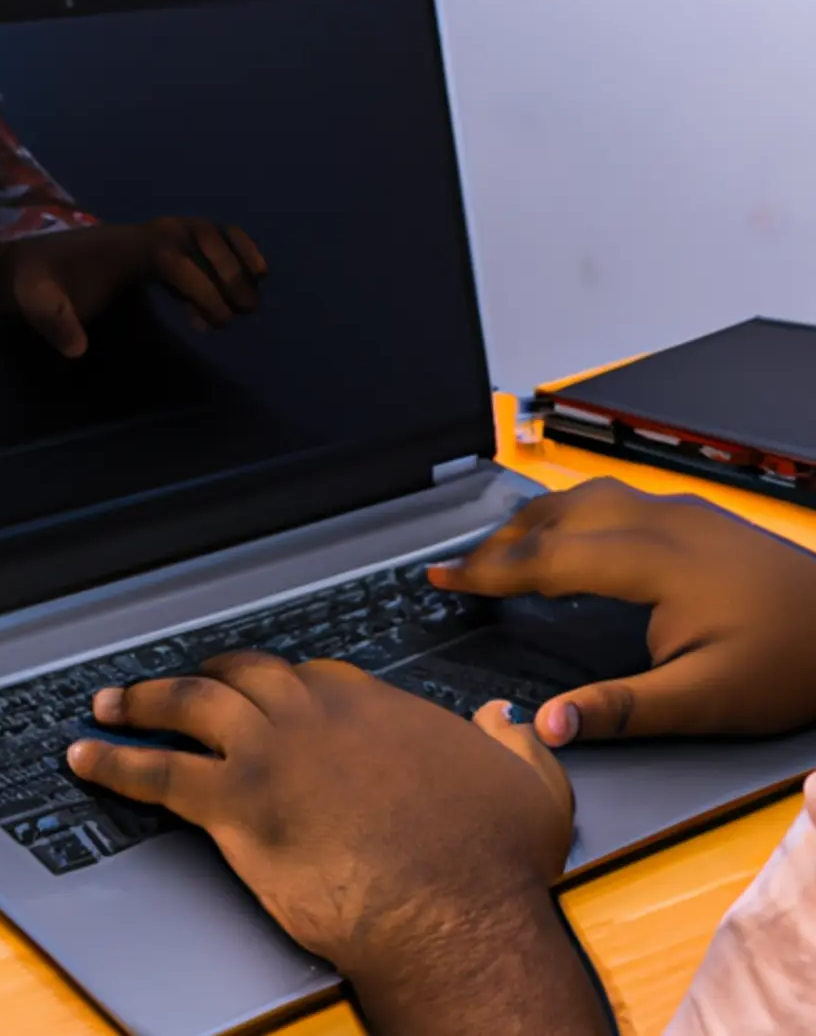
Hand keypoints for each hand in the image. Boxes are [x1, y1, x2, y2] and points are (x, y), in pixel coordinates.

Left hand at [0, 217, 266, 356]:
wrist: (34, 262)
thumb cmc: (41, 283)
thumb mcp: (35, 301)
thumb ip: (53, 320)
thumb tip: (76, 349)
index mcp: (125, 244)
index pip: (174, 256)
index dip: (200, 284)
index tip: (215, 320)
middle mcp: (148, 232)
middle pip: (201, 237)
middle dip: (229, 271)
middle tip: (246, 311)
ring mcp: (157, 234)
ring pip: (210, 233)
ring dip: (237, 259)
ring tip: (253, 299)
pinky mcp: (162, 244)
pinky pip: (208, 237)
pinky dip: (235, 248)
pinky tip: (254, 273)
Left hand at [66, 653, 571, 977]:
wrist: (453, 912)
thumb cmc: (488, 858)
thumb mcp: (529, 783)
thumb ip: (516, 742)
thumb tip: (507, 720)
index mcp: (371, 705)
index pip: (312, 674)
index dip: (284, 682)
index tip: (270, 690)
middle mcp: (315, 715)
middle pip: (241, 675)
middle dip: (206, 674)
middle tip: (180, 680)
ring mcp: (272, 754)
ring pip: (189, 707)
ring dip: (144, 700)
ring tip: (110, 701)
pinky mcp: (238, 806)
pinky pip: (157, 774)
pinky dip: (114, 763)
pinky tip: (86, 759)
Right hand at [428, 478, 815, 746]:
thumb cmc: (786, 664)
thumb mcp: (706, 701)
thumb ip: (620, 710)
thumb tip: (544, 727)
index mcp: (656, 562)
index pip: (549, 559)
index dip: (488, 571)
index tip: (442, 578)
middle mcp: (661, 522)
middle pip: (557, 516)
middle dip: (499, 541)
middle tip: (459, 571)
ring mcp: (677, 511)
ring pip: (582, 497)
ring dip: (531, 520)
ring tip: (497, 549)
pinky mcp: (690, 514)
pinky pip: (608, 498)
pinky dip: (565, 514)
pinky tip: (562, 534)